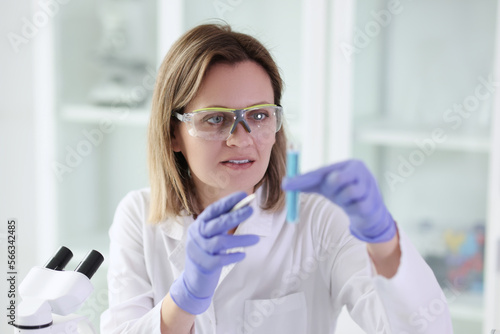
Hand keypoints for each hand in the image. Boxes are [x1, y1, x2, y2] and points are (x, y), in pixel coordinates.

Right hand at [169, 192, 259, 313]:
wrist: (193, 281)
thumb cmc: (207, 254)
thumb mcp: (212, 236)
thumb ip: (223, 223)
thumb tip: (243, 207)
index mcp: (199, 225)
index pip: (213, 210)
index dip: (227, 202)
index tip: (243, 196)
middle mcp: (196, 235)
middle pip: (217, 223)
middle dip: (235, 216)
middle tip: (251, 211)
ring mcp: (198, 250)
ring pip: (220, 242)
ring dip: (240, 239)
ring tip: (255, 239)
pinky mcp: (203, 265)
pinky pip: (220, 259)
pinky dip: (233, 256)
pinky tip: (243, 255)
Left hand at [282, 159, 395, 242]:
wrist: (369, 212)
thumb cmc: (344, 194)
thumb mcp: (326, 186)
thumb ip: (309, 183)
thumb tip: (285, 183)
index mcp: (348, 164)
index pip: (321, 171)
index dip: (303, 179)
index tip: (286, 185)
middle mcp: (360, 170)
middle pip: (337, 178)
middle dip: (331, 188)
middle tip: (332, 192)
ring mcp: (369, 185)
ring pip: (346, 194)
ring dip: (342, 200)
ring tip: (347, 200)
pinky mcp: (373, 202)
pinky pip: (354, 207)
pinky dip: (352, 209)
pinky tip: (356, 207)